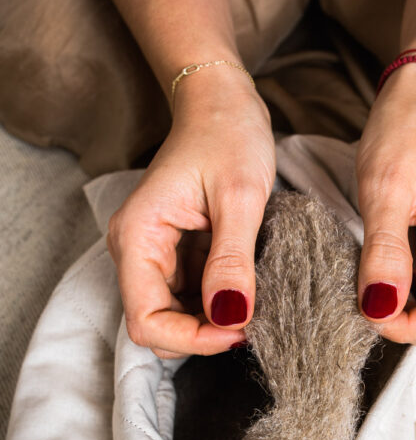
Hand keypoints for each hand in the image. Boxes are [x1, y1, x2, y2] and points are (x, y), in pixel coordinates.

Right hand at [106, 71, 275, 358]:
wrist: (221, 101)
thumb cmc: (228, 135)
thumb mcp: (240, 196)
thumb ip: (232, 260)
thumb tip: (231, 319)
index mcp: (137, 237)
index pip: (146, 322)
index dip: (193, 338)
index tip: (241, 329)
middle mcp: (136, 251)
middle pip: (158, 325)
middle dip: (204, 334)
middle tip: (254, 319)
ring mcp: (154, 253)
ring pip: (175, 315)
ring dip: (212, 321)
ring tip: (255, 301)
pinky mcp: (175, 253)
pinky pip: (190, 295)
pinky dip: (217, 302)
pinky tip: (246, 288)